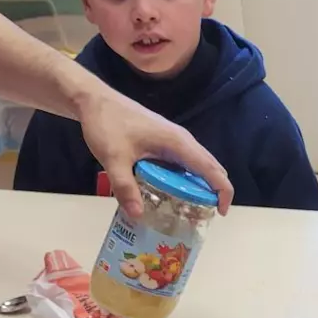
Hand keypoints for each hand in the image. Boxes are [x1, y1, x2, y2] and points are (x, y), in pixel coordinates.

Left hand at [76, 84, 234, 216]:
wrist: (94, 101)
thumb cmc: (107, 124)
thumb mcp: (113, 158)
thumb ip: (126, 187)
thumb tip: (138, 216)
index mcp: (178, 143)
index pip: (212, 170)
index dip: (222, 192)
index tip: (220, 213)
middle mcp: (183, 141)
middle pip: (211, 168)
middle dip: (213, 193)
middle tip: (200, 217)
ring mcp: (175, 139)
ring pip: (198, 165)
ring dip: (199, 187)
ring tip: (187, 209)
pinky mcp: (165, 140)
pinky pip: (185, 162)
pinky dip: (186, 179)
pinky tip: (171, 193)